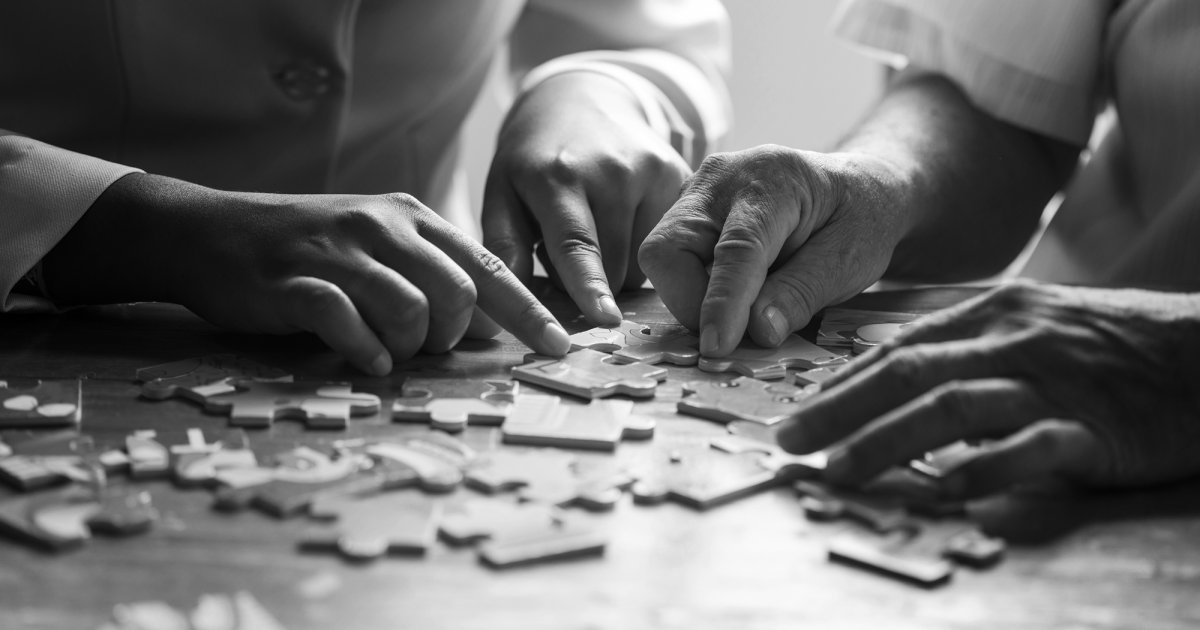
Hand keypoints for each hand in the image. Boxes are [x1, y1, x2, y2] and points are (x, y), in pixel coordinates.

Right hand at [42, 174, 570, 374]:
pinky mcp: (297, 282)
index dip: (528, 312)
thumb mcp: (377, 246)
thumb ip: (431, 275)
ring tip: (385, 351)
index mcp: (412, 218)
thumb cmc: (306, 248)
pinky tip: (362, 359)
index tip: (560, 347)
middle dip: (451, 335)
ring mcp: (339, 252)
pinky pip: (349, 323)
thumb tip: (489, 327)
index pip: (488, 268)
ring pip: (410, 309)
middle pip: (457, 293)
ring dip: (407, 346)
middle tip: (421, 346)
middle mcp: (383, 228)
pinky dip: (364, 350)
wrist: (210, 233)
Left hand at [482, 72, 690, 324]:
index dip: (590, 286)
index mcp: (559, 176)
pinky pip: (669, 242)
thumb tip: (511, 305)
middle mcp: (613, 171)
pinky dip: (646, 246)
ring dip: (620, 266)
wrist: (582, 98)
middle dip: (592, 281)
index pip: (577, 244)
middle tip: (569, 251)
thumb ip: (503, 248)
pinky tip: (626, 219)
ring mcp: (652, 170)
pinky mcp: (681, 175)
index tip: (605, 319)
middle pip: (614, 268)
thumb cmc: (533, 159)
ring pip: (645, 262)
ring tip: (599, 230)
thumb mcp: (501, 193)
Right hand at [638, 145, 910, 355]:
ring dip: (693, 296)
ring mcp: (697, 190)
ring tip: (744, 303)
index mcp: (774, 180)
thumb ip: (802, 294)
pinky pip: (670, 257)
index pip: (736, 248)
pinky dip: (694, 285)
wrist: (854, 185)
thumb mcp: (851, 259)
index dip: (722, 302)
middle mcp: (722, 177)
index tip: (717, 347)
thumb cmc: (860, 219)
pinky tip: (734, 287)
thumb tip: (757, 331)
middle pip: (670, 247)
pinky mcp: (685, 208)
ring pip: (661, 256)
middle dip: (691, 301)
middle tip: (735, 330)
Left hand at [776, 281, 1199, 498]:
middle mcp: (1013, 341)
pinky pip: (1031, 448)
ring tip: (840, 469)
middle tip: (789, 441)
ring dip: (889, 438)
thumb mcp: (1034, 327)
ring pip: (955, 406)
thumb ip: (968, 347)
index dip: (840, 382)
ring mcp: (1053, 382)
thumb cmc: (1114, 345)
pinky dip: (986, 470)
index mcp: (993, 315)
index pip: (898, 348)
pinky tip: (947, 491)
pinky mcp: (1095, 428)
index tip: (795, 411)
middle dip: (839, 408)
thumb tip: (896, 376)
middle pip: (909, 372)